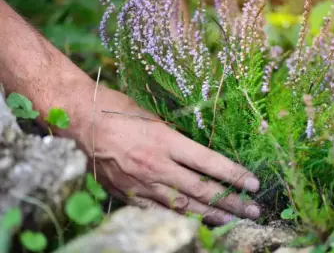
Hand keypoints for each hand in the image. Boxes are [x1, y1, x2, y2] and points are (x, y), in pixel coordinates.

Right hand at [71, 86, 260, 224]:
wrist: (79, 120)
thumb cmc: (116, 110)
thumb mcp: (153, 118)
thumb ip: (176, 139)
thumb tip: (197, 154)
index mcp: (166, 141)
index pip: (209, 162)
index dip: (234, 174)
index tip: (254, 183)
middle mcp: (157, 165)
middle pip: (202, 189)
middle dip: (231, 201)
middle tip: (253, 209)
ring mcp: (142, 183)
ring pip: (184, 206)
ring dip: (211, 215)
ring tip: (233, 221)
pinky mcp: (128, 194)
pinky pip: (158, 211)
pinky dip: (179, 219)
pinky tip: (196, 223)